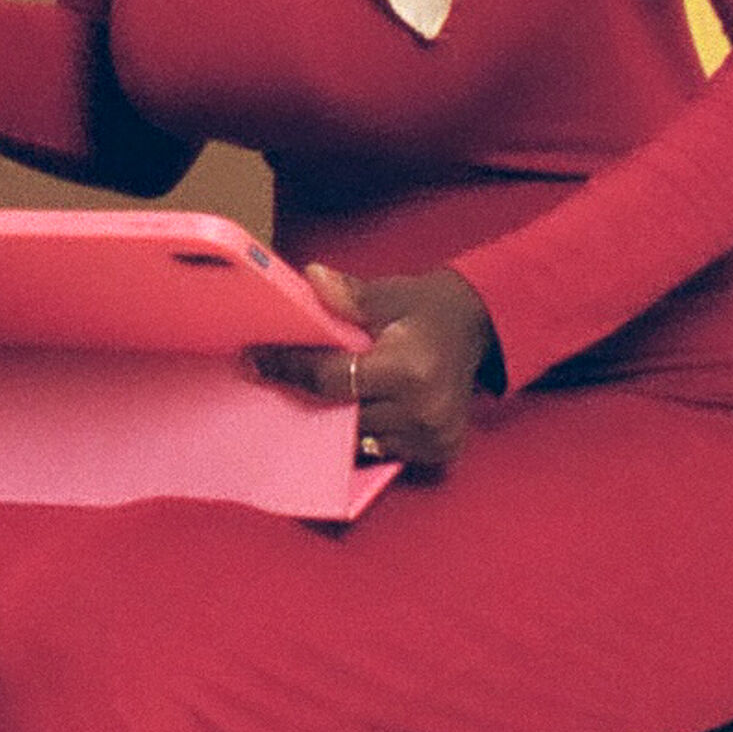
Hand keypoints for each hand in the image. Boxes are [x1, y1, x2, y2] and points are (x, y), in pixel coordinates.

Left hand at [244, 263, 502, 476]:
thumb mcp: (388, 294)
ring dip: (334, 422)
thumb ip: (348, 295)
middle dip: (306, 395)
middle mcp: (421, 411)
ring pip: (359, 439)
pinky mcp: (440, 453)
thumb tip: (311, 278)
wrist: (477, 328)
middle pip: (340, 415)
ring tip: (309, 397)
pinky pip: (383, 451)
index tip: (255, 359)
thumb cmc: (424, 308)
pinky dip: (364, 435)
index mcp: (408, 369)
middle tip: (271, 376)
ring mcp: (432, 438)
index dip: (289, 368)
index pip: (331, 378)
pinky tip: (347, 415)